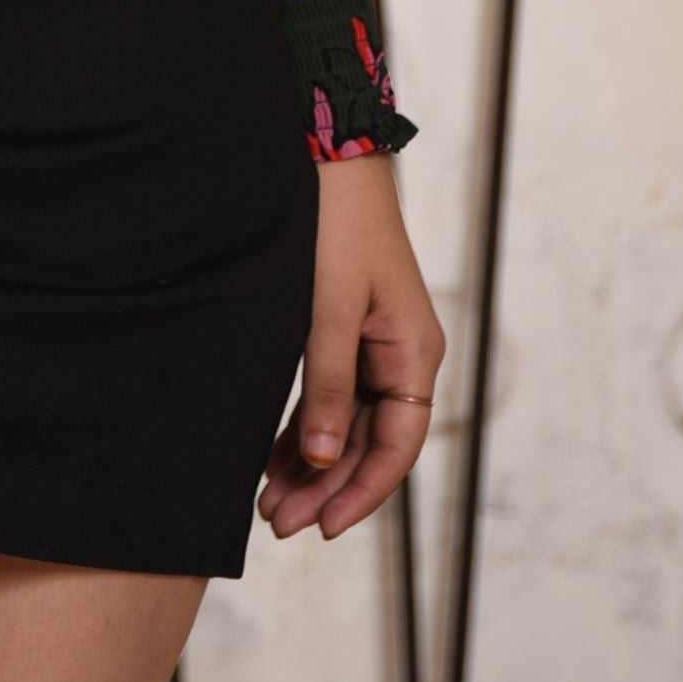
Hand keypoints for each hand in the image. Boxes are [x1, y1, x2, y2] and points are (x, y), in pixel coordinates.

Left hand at [257, 152, 443, 542]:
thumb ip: (328, 383)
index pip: (396, 446)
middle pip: (369, 442)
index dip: (360, 492)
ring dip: (311, 464)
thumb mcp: (328, 307)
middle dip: (326, 487)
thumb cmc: (334, 224)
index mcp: (414, 353)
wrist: (325, 152)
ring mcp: (373, 344)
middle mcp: (401, 356)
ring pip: (347, 424)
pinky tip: (274, 457)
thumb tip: (326, 459)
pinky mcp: (344, 329)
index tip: (321, 529)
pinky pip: (330, 395)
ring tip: (269, 503)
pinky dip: (304, 427)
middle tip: (277, 523)